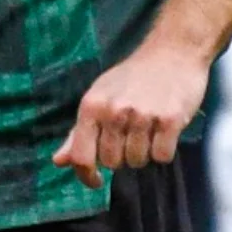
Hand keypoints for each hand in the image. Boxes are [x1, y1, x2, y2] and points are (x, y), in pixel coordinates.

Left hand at [52, 41, 209, 189]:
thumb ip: (79, 132)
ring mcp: (143, 115)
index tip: (96, 180)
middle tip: (131, 135)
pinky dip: (164, 150)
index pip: (82, 156)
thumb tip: (59, 161)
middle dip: (122, 156)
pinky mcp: (170, 119)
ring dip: (144, 152)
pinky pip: (162, 156)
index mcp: (92, 105)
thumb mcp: (99, 97)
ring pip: (138, 161)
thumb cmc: (133, 77)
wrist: (173, 51)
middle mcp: (114, 110)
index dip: (86, 175)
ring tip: (149, 128)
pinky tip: (164, 130)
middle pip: (113, 163)